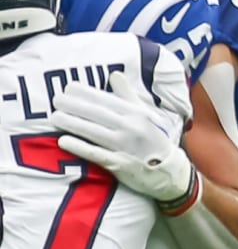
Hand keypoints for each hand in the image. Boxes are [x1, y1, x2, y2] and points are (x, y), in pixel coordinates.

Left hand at [48, 72, 194, 203]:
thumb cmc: (155, 141)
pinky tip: (63, 141)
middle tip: (55, 100)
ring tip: (55, 117)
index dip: (85, 92)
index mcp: (136, 114)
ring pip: (93, 131)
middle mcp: (130, 128)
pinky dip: (80, 147)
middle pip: (96, 113)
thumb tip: (114, 75)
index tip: (68, 87)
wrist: (171, 172)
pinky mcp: (120, 165)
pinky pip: (96, 154)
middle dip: (73, 105)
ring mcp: (125, 147)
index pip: (106, 99)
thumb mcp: (148, 116)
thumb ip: (128, 96)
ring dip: (71, 123)